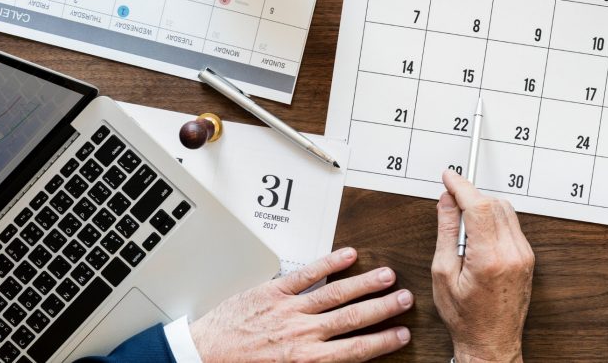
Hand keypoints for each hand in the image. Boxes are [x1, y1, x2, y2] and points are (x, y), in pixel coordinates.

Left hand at [189, 247, 412, 361]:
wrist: (202, 358)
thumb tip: (341, 361)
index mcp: (305, 360)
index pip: (355, 350)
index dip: (382, 341)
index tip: (401, 333)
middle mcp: (301, 335)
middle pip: (352, 318)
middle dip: (383, 308)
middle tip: (405, 299)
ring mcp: (288, 310)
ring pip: (335, 294)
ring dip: (364, 285)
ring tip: (387, 276)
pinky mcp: (272, 291)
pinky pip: (305, 275)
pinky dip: (328, 264)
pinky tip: (348, 256)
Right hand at [431, 169, 533, 362]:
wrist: (491, 342)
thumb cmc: (465, 316)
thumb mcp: (443, 273)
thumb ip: (446, 232)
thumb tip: (447, 202)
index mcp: (490, 258)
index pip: (478, 205)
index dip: (461, 186)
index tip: (449, 176)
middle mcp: (513, 253)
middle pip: (494, 203)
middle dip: (471, 198)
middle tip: (450, 206)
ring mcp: (524, 255)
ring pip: (505, 210)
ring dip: (483, 208)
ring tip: (463, 231)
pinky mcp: (528, 257)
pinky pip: (512, 225)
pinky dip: (494, 221)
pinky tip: (479, 238)